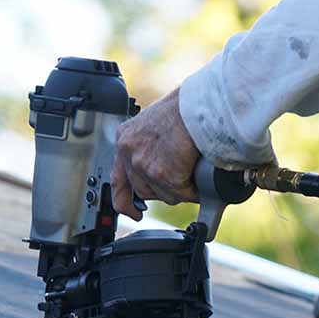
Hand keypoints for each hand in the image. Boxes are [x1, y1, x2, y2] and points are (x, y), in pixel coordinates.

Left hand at [112, 87, 199, 220]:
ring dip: (180, 190)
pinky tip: (200, 176)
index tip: (134, 213)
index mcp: (126, 137)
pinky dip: (194, 190)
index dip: (125, 201)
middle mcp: (129, 151)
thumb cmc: (188, 108)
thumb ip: (153, 147)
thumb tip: (165, 167)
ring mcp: (144, 164)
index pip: (118, 179)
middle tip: (180, 184)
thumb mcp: (158, 125)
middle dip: (163, 191)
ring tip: (194, 171)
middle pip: (143, 190)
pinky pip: (181, 194)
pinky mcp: (162, 174)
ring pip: (163, 195)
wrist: (200, 104)